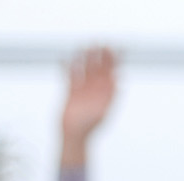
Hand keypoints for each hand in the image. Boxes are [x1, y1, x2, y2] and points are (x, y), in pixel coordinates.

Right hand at [59, 47, 117, 167]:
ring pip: (85, 69)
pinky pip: (70, 75)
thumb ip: (109, 96)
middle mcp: (96, 89)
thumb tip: (117, 82)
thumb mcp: (102, 111)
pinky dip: (68, 67)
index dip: (114, 62)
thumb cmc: (90, 127)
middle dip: (101, 56)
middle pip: (99, 69)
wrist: (74, 135)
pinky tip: (66, 58)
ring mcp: (84, 89)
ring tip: (86, 46)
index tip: (115, 50)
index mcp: (106, 93)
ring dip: (86, 58)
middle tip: (102, 43)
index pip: (112, 73)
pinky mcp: (71, 91)